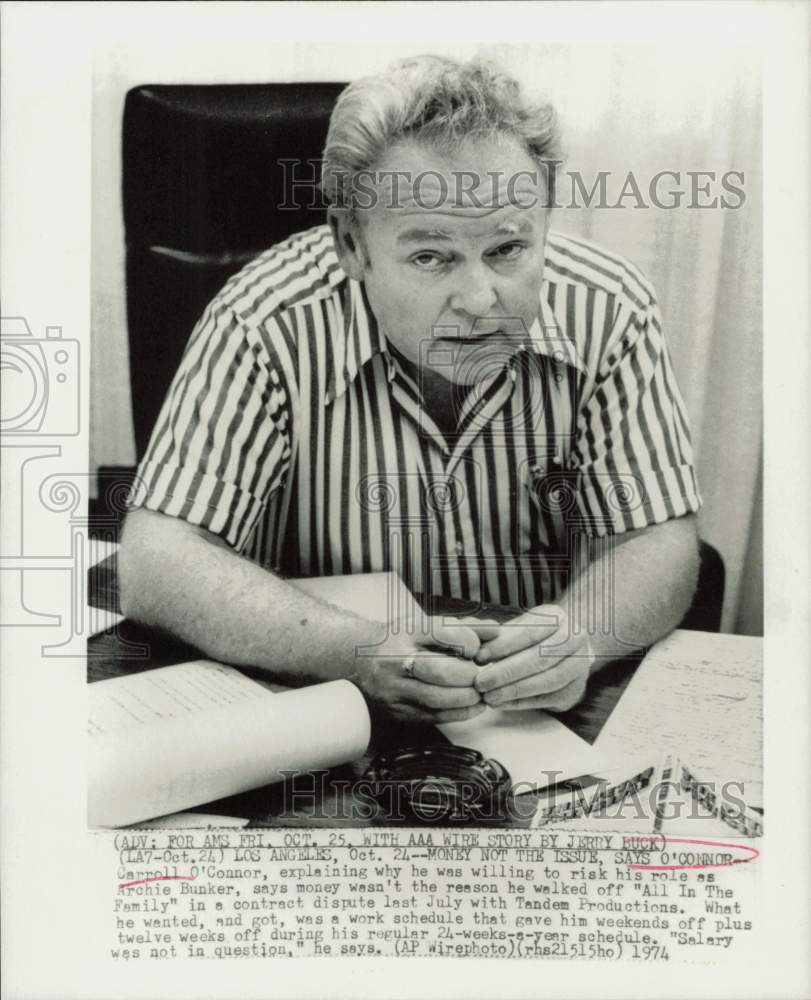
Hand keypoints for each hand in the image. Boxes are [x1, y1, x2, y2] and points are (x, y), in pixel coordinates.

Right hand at [352, 617, 486, 723]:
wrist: (357, 660)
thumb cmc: (399, 640)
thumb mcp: (424, 624)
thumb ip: (461, 627)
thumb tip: (495, 630)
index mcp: (405, 632)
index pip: (440, 633)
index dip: (467, 641)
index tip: (477, 649)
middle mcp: (395, 658)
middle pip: (440, 670)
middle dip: (469, 675)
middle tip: (483, 676)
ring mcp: (393, 687)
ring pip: (436, 698)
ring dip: (467, 698)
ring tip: (481, 693)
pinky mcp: (396, 710)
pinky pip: (432, 716)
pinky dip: (458, 713)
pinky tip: (472, 707)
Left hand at [472, 605, 593, 710]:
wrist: (566, 650)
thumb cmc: (534, 637)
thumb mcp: (519, 626)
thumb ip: (498, 634)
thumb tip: (474, 644)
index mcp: (559, 618)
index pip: (529, 632)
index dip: (503, 646)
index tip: (479, 657)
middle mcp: (575, 640)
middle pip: (540, 659)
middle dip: (507, 673)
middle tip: (481, 682)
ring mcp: (579, 666)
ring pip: (547, 681)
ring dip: (514, 691)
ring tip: (489, 696)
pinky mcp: (575, 690)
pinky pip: (547, 699)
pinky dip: (522, 702)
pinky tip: (502, 703)